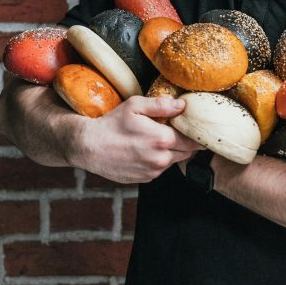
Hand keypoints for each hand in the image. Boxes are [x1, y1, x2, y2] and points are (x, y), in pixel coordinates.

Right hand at [71, 95, 202, 183]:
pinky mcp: (144, 179)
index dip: (196, 133)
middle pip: (186, 152)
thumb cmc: (111, 124)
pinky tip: (145, 149)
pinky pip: (159, 168)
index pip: (192, 140)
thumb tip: (182, 105)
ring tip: (156, 138)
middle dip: (185, 142)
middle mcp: (160, 159)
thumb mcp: (135, 106)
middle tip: (177, 130)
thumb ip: (161, 105)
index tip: (197, 128)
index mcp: (162, 140)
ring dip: (171, 151)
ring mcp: (152, 171)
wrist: (89, 147)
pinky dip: (158, 159)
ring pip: (173, 160)